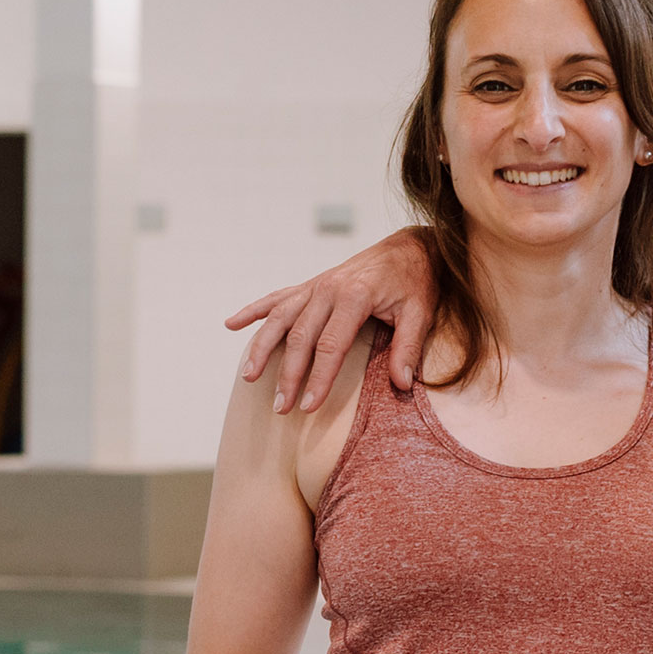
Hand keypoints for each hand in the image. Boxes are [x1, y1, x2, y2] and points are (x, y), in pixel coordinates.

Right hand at [225, 229, 436, 414]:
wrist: (411, 246)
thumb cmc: (417, 281)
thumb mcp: (421, 312)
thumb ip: (408, 347)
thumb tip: (401, 384)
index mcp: (354, 296)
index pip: (330, 346)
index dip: (318, 379)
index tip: (308, 406)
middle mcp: (328, 288)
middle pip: (300, 338)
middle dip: (288, 375)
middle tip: (280, 407)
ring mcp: (316, 285)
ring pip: (280, 318)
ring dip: (262, 348)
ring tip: (248, 377)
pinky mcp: (312, 284)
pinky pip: (277, 297)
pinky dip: (254, 311)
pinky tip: (232, 324)